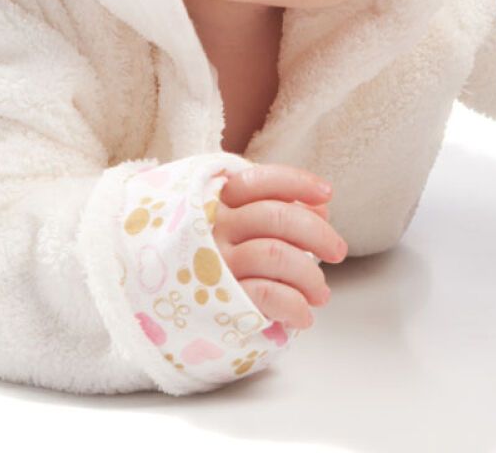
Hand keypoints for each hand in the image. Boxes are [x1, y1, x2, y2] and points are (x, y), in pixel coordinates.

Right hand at [211, 163, 347, 330]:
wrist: (157, 304)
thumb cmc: (210, 259)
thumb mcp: (234, 225)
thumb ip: (274, 210)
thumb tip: (321, 207)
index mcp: (217, 201)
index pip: (261, 181)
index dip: (299, 183)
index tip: (328, 194)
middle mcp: (214, 226)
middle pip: (277, 217)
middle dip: (318, 234)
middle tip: (338, 252)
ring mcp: (215, 262)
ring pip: (277, 254)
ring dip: (310, 275)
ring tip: (321, 292)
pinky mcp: (219, 298)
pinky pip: (267, 294)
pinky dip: (295, 305)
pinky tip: (303, 316)